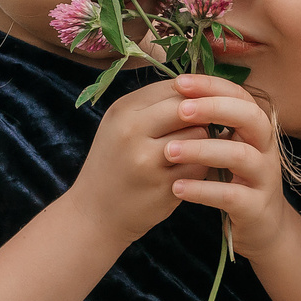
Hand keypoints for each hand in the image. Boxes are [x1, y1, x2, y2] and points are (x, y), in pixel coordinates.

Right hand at [64, 79, 217, 244]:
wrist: (95, 213)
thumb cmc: (114, 163)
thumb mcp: (122, 126)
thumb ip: (155, 105)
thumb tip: (202, 88)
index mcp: (123, 110)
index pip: (174, 87)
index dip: (195, 94)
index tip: (203, 104)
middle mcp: (132, 132)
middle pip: (188, 108)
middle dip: (202, 115)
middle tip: (205, 126)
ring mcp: (147, 161)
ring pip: (199, 135)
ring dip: (205, 142)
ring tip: (194, 150)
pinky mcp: (163, 186)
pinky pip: (200, 165)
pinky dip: (201, 166)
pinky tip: (190, 170)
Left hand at [160, 75, 288, 254]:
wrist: (262, 228)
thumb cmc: (234, 182)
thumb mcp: (225, 148)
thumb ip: (209, 125)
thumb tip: (175, 93)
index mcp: (255, 129)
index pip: (240, 96)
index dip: (212, 86)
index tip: (180, 82)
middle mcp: (265, 149)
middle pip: (250, 117)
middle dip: (214, 109)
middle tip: (180, 111)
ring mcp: (264, 178)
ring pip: (240, 156)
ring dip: (202, 150)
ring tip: (168, 151)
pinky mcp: (256, 207)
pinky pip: (231, 195)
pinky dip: (202, 190)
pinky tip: (176, 187)